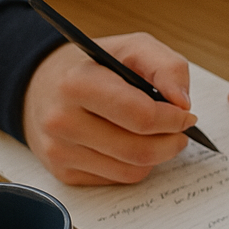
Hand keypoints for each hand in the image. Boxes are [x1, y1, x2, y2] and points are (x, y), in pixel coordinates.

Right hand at [22, 34, 195, 184]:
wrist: (43, 85)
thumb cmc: (94, 67)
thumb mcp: (132, 49)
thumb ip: (167, 67)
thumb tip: (182, 103)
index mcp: (77, 84)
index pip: (140, 116)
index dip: (173, 119)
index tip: (186, 115)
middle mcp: (62, 120)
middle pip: (139, 150)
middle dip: (171, 141)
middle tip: (179, 130)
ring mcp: (60, 151)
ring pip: (133, 170)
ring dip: (157, 155)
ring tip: (156, 135)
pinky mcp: (64, 173)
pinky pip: (118, 180)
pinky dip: (135, 165)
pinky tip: (129, 144)